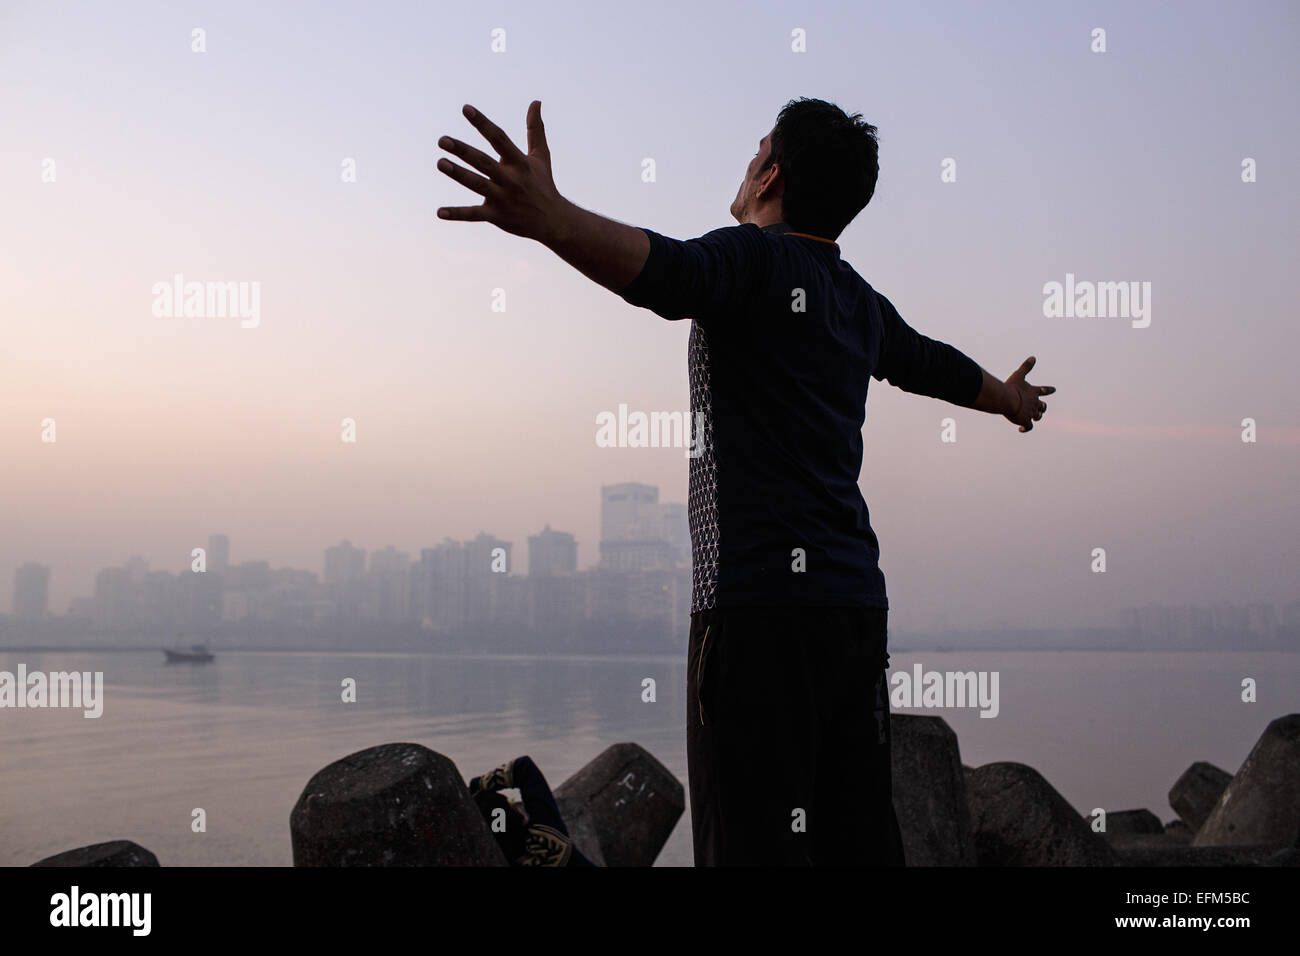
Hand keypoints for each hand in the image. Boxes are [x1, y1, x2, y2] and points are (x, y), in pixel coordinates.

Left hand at [436, 101, 566, 242]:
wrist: (553, 221)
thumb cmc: (543, 185)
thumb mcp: (541, 156)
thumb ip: (535, 129)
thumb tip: (536, 101)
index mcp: (520, 163)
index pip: (499, 139)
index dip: (483, 123)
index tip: (466, 108)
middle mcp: (511, 179)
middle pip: (484, 162)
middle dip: (463, 151)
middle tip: (442, 139)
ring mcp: (503, 198)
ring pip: (477, 184)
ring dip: (458, 174)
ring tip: (440, 163)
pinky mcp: (497, 216)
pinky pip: (474, 214)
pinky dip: (457, 214)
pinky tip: (440, 212)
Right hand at [1004, 356, 1054, 432]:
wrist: (1008, 400)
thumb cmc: (1012, 387)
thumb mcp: (1019, 375)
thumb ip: (1026, 367)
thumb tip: (1033, 357)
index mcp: (1033, 392)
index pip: (1043, 390)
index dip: (1048, 390)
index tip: (1054, 389)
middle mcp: (1034, 403)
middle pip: (1042, 406)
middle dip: (1042, 407)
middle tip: (1041, 409)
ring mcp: (1030, 413)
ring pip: (1037, 416)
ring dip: (1035, 417)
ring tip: (1031, 418)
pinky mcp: (1025, 421)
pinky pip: (1028, 427)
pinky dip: (1025, 428)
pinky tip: (1021, 429)